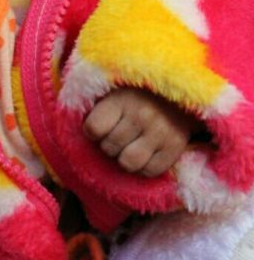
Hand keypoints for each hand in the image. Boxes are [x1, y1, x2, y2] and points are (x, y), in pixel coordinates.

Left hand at [83, 87, 199, 177]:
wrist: (180, 88)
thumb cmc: (138, 93)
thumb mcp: (115, 91)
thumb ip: (97, 108)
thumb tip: (79, 131)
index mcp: (121, 99)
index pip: (93, 128)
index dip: (93, 132)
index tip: (100, 127)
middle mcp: (142, 115)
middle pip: (109, 148)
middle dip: (109, 145)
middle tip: (118, 136)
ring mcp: (160, 132)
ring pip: (128, 163)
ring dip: (124, 159)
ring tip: (129, 147)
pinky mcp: (175, 146)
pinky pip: (150, 171)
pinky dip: (143, 168)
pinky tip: (145, 154)